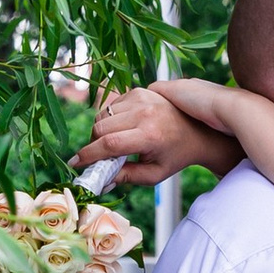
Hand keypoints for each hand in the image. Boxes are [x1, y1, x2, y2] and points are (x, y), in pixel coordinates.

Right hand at [75, 82, 236, 184]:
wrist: (197, 131)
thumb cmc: (175, 156)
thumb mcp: (154, 174)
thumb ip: (126, 177)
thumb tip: (100, 181)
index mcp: (149, 135)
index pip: (109, 144)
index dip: (88, 155)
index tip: (75, 164)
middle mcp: (144, 113)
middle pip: (100, 128)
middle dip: (93, 144)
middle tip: (99, 157)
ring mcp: (141, 98)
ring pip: (102, 116)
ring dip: (100, 132)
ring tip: (114, 143)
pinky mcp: (138, 91)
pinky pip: (110, 106)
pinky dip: (109, 119)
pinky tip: (122, 128)